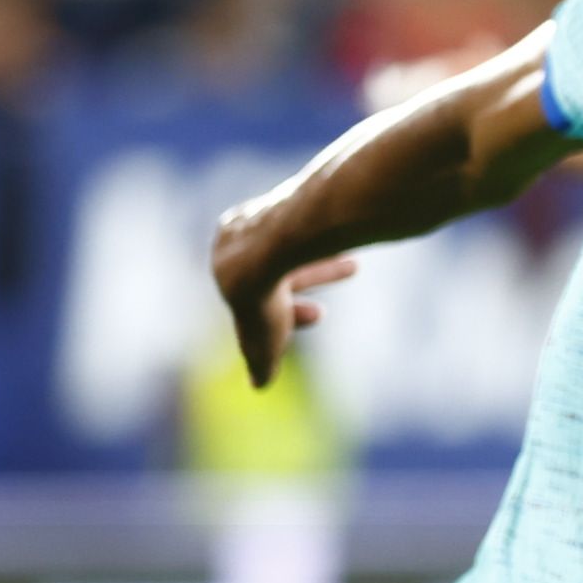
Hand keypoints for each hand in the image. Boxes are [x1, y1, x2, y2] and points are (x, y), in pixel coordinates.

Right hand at [210, 207, 354, 387]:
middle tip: (353, 269)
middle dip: (316, 275)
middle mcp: (239, 234)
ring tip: (358, 260)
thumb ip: (261, 356)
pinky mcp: (286, 197)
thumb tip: (258, 386)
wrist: (271, 247)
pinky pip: (313, 219)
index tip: (320, 315)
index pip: (260, 291)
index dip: (290, 310)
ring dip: (329, 253)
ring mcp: (261, 213)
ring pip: (300, 238)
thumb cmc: (262, 297)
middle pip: (283, 261)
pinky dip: (332, 233)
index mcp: (225, 262)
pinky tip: (353, 238)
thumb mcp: (263, 337)